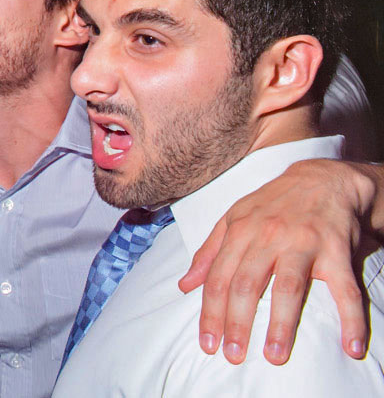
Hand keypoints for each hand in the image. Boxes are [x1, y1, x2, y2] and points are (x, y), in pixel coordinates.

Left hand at [179, 157, 373, 363]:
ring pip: (288, 287)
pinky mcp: (337, 251)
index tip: (207, 343)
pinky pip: (345, 289)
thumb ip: (209, 253)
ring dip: (281, 325)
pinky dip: (351, 318)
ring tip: (274, 356)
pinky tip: (350, 346)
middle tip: (233, 355)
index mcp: (240, 231)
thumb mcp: (233, 220)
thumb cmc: (272, 205)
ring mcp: (303, 243)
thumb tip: (185, 286)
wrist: (324, 180)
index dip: (211, 312)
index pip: (219, 278)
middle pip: (247, 284)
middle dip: (237, 322)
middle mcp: (268, 236)